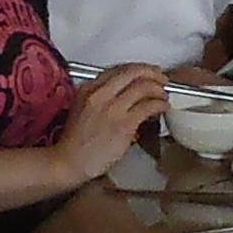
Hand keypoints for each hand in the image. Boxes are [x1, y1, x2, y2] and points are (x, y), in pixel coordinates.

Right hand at [46, 63, 171, 184]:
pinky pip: (149, 106)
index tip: (146, 73)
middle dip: (152, 72)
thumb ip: (100, 98)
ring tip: (163, 95)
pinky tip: (162, 107)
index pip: (118, 69)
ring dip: (159, 89)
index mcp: (88, 89)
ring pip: (144, 86)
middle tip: (161, 78)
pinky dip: (160, 104)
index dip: (137, 69)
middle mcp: (100, 94)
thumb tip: (124, 94)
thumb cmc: (75, 143)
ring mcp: (112, 108)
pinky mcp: (124, 124)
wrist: (69, 163)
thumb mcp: (81, 110)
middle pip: (133, 72)